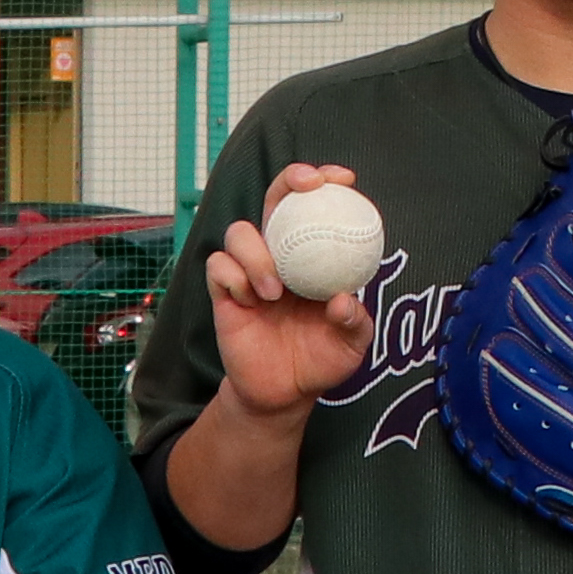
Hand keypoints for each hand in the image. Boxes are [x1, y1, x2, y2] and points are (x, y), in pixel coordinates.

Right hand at [205, 167, 384, 419]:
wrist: (284, 393)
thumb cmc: (322, 360)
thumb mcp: (351, 344)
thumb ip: (354, 321)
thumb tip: (342, 299)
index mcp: (312, 257)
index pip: (315, 207)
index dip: (325, 183)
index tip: (344, 179)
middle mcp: (280, 255)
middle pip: (274, 201)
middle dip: (288, 181)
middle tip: (307, 186)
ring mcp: (249, 272)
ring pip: (238, 232)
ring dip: (257, 253)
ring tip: (275, 291)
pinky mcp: (224, 294)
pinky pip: (218, 267)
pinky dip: (234, 277)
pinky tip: (251, 301)